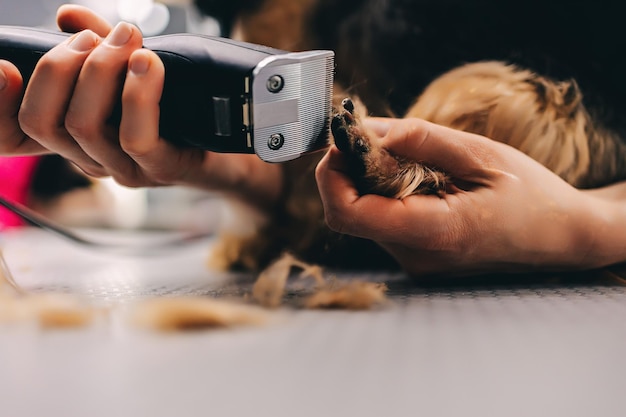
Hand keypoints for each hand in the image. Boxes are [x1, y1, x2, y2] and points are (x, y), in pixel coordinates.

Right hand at [0, 5, 281, 206]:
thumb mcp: (131, 69)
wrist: (228, 144)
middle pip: (42, 122)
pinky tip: (148, 64)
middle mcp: (92, 158)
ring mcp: (125, 169)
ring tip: (127, 38)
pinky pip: (135, 138)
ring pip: (84, 124)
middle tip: (96, 37)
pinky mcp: (161, 169)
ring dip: (100, 70)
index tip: (7, 62)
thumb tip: (66, 16)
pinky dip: (137, 94)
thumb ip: (98, 44)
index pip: (17, 131)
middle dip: (59, 67)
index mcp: (75, 137)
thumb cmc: (176, 106)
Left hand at [316, 117, 614, 276]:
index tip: (342, 139)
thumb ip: (425, 141)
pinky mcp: (416, 255)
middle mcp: (415, 255)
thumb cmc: (531, 196)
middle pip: (348, 213)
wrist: (560, 238)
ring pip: (362, 216)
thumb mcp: (484, 155)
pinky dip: (382, 191)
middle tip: (365, 134)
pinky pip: (381, 220)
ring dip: (365, 179)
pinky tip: (410, 174)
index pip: (349, 213)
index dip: (331, 174)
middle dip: (345, 170)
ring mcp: (414, 260)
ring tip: (399, 153)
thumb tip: (372, 129)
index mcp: (434, 232)